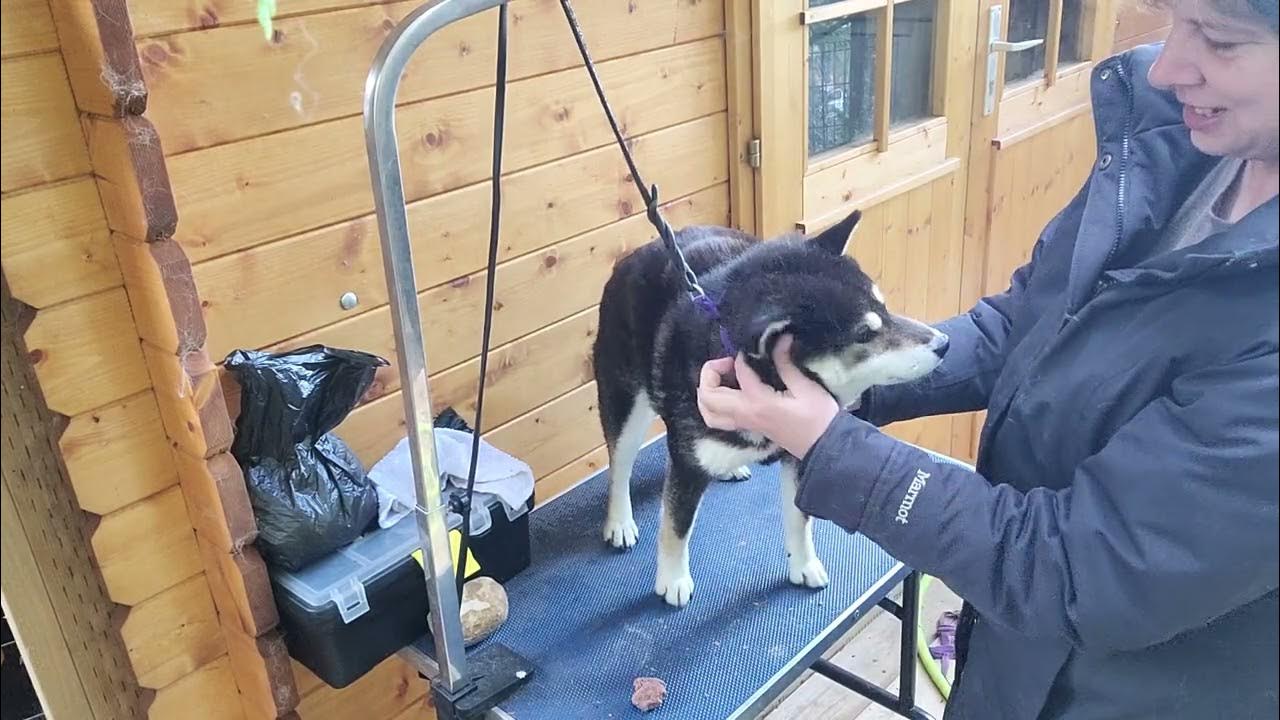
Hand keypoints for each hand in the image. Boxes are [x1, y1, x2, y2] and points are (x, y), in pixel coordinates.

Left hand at [696, 334, 840, 458]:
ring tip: (722, 377)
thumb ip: (786, 364)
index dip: (742, 355)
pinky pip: (717, 418)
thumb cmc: (818, 418)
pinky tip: (728, 390)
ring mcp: (743, 424)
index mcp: (758, 402)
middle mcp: (744, 414)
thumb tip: (781, 339)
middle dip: (710, 373)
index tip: (753, 348)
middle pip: (708, 396)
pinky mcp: (747, 428)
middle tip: (728, 362)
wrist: (825, 448)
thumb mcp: (806, 387)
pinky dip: (714, 403)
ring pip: (708, 412)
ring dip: (707, 391)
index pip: (739, 372)